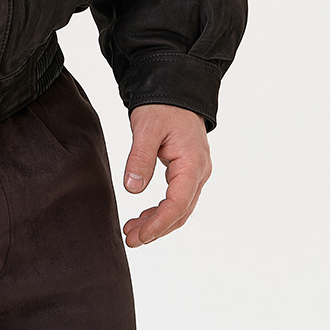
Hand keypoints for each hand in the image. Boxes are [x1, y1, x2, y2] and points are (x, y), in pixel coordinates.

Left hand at [122, 104, 211, 247]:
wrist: (175, 89)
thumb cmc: (162, 107)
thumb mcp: (146, 129)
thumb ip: (140, 158)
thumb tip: (132, 189)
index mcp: (192, 164)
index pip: (178, 204)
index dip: (158, 224)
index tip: (139, 236)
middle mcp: (199, 172)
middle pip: (180, 212)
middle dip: (156, 229)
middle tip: (130, 240)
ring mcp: (195, 173)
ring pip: (180, 208)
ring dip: (158, 223)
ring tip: (132, 232)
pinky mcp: (187, 171)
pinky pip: (177, 198)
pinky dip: (161, 211)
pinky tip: (143, 217)